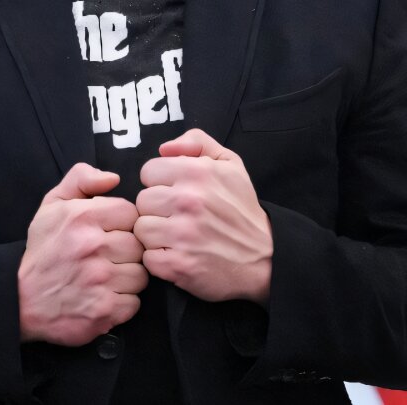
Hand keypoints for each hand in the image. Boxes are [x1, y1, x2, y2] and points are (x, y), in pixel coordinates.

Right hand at [18, 163, 148, 345]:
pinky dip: (122, 303)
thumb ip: (81, 179)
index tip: (108, 233)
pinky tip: (103, 297)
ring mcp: (99, 281)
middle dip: (125, 252)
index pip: (130, 213)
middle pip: (139, 245)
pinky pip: (134, 303)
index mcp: (82, 216)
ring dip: (126, 279)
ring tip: (105, 278)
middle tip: (105, 258)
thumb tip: (114, 178)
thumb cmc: (42, 250)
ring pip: (140, 275)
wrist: (20, 300)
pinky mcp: (103, 311)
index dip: (121, 224)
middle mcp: (92, 246)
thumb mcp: (52, 204)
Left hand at [134, 129, 272, 304]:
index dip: (161, 182)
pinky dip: (160, 259)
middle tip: (178, 216)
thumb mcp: (230, 163)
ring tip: (178, 236)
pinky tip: (179, 254)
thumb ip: (197, 142)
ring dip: (156, 234)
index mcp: (197, 172)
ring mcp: (182, 235)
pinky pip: (148, 257)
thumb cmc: (242, 208)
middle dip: (157, 208)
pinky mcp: (178, 265)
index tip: (176, 192)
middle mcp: (188, 201)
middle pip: (142, 200)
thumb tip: (164, 148)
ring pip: (141, 229)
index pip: (148, 171)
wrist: (265, 257)